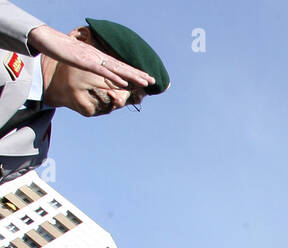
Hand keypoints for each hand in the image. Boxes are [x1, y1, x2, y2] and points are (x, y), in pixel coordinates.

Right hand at [27, 25, 153, 89]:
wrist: (48, 39)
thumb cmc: (62, 49)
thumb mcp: (79, 57)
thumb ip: (89, 62)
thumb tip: (95, 66)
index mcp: (98, 57)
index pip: (119, 65)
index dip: (133, 71)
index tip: (145, 77)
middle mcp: (99, 57)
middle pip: (122, 67)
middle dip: (138, 74)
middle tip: (153, 81)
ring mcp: (94, 59)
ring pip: (117, 69)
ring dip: (132, 76)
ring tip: (145, 82)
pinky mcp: (86, 62)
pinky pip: (102, 71)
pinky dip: (114, 77)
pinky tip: (124, 82)